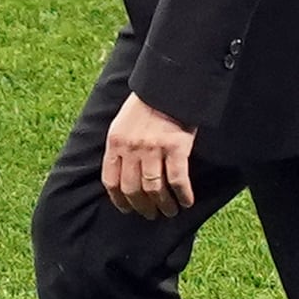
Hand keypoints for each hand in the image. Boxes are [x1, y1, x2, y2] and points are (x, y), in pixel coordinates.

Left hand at [97, 94, 199, 220]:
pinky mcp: (177, 147)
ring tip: (169, 211)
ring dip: (163, 205)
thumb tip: (123, 172)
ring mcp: (154, 149)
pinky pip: (178, 180)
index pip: (111, 181)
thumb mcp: (123, 122)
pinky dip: (183, 195)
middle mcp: (132, 148)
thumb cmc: (147, 103)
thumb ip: (121, 146)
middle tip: (151, 214)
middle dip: (142, 207)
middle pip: (133, 190)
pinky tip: (186, 202)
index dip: (119, 200)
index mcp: (115, 142)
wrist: (170, 84)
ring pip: (155, 189)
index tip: (127, 209)